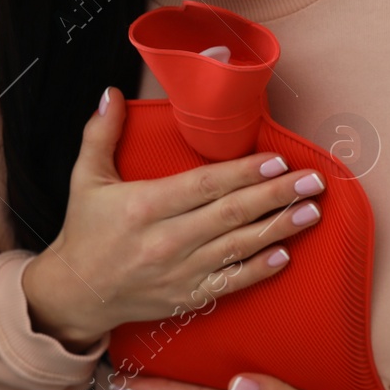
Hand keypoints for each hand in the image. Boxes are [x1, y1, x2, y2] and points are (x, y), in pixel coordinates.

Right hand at [22, 85, 328, 349]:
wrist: (77, 293)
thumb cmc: (86, 232)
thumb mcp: (86, 179)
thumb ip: (101, 134)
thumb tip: (111, 93)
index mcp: (144, 206)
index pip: (204, 185)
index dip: (244, 173)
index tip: (277, 159)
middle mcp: (166, 240)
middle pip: (231, 214)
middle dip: (276, 195)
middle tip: (312, 181)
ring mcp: (180, 272)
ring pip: (238, 247)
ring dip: (279, 229)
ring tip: (311, 212)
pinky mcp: (188, 296)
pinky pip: (230, 282)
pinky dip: (259, 270)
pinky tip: (285, 255)